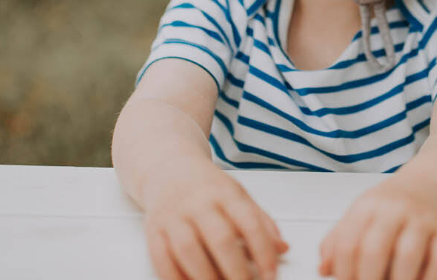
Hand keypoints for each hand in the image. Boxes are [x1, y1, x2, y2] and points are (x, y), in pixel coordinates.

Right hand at [143, 161, 288, 279]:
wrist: (167, 168)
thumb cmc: (207, 186)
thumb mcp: (238, 195)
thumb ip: (261, 221)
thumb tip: (283, 248)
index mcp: (225, 192)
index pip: (249, 222)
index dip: (263, 251)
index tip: (271, 275)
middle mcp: (199, 202)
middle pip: (220, 238)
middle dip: (236, 271)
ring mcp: (174, 216)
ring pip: (189, 250)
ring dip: (206, 278)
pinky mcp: (154, 231)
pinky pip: (162, 259)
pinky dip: (176, 278)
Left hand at [318, 178, 436, 279]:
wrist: (430, 184)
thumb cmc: (391, 206)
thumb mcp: (361, 213)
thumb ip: (338, 239)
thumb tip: (324, 269)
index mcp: (368, 206)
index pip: (347, 242)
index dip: (343, 273)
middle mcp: (394, 209)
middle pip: (374, 250)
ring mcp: (422, 219)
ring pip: (407, 256)